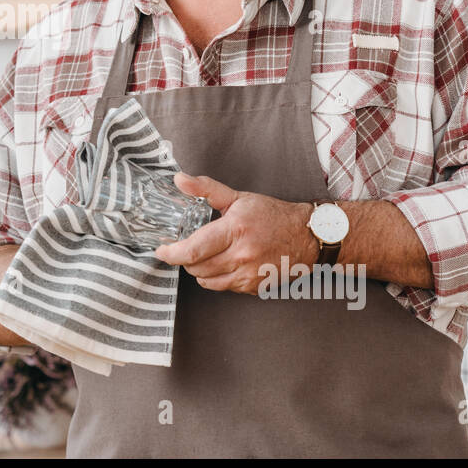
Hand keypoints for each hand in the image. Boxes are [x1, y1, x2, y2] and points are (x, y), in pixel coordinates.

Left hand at [152, 173, 315, 293]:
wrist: (306, 236)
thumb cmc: (273, 215)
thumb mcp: (239, 198)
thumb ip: (206, 189)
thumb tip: (180, 179)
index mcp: (235, 230)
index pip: (194, 249)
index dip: (171, 253)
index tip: (162, 249)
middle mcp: (242, 255)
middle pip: (197, 268)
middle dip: (184, 260)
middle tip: (184, 249)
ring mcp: (248, 274)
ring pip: (207, 281)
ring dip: (199, 270)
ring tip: (204, 256)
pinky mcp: (254, 287)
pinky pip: (224, 287)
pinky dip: (216, 278)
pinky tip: (223, 263)